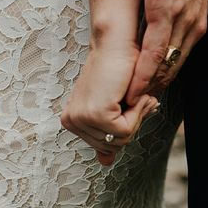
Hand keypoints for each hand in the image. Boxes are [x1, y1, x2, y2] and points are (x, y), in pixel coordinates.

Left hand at [61, 39, 159, 165]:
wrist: (119, 45)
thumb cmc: (121, 71)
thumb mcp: (113, 108)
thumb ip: (108, 135)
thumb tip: (106, 162)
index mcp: (71, 120)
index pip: (106, 146)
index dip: (125, 126)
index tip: (126, 104)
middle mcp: (71, 121)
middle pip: (114, 146)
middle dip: (131, 123)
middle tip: (133, 98)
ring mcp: (81, 118)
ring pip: (121, 139)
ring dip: (136, 117)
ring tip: (131, 94)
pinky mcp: (95, 113)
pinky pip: (125, 130)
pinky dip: (137, 113)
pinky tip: (132, 94)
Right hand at [124, 0, 207, 104]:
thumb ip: (172, 7)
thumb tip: (156, 18)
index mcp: (197, 21)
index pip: (179, 60)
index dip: (162, 79)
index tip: (146, 95)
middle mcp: (193, 26)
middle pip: (173, 69)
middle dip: (154, 90)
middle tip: (135, 108)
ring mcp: (182, 20)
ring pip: (164, 66)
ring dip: (146, 88)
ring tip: (128, 105)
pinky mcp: (166, 11)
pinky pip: (155, 51)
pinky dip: (143, 72)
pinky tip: (132, 86)